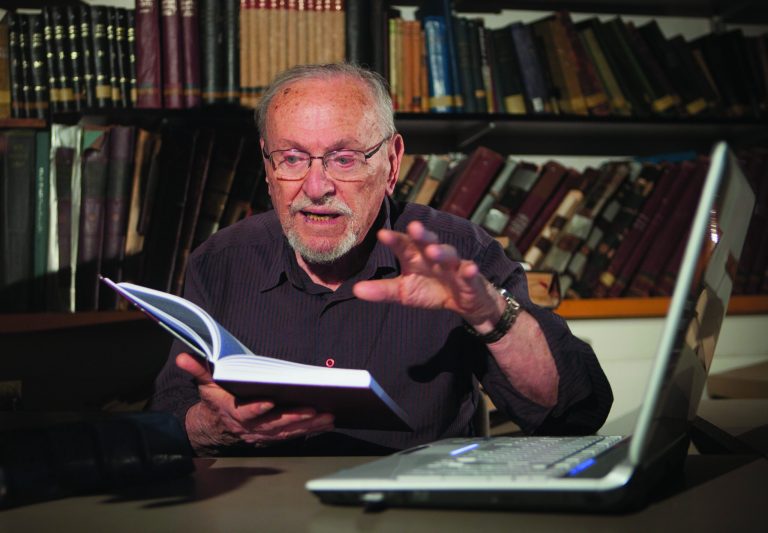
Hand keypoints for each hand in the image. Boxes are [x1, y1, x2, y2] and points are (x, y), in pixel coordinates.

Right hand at [176, 353, 334, 454]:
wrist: (215, 427)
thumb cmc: (216, 400)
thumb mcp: (206, 383)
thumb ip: (199, 369)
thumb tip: (183, 357)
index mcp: (233, 412)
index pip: (245, 412)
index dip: (257, 408)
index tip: (270, 401)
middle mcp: (250, 426)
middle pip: (273, 424)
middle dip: (293, 417)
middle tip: (313, 409)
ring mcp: (263, 434)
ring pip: (287, 431)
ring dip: (308, 425)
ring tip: (328, 416)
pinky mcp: (274, 436)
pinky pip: (294, 435)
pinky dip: (311, 430)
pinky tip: (327, 422)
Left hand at [353, 221, 503, 328]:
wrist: (463, 302)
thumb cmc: (430, 290)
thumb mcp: (403, 293)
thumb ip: (382, 290)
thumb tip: (355, 290)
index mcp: (415, 257)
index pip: (403, 245)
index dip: (394, 240)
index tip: (381, 234)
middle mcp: (433, 256)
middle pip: (427, 241)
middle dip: (421, 235)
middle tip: (413, 227)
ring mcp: (453, 265)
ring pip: (449, 254)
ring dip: (442, 251)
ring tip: (433, 251)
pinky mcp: (469, 278)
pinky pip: (470, 272)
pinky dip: (470, 271)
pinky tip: (470, 268)